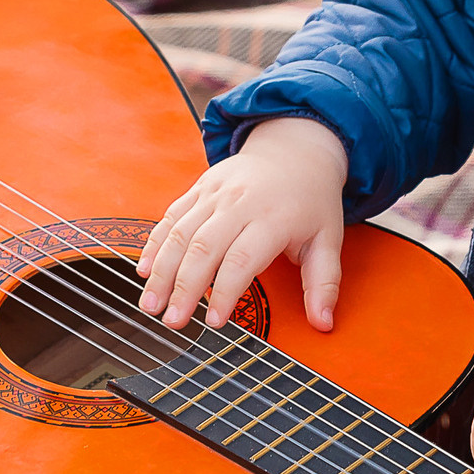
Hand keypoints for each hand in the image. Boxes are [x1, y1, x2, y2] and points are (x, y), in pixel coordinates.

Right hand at [136, 117, 348, 330]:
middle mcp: (240, 202)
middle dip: (184, 288)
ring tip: (151, 305)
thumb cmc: (311, 201)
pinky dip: (155, 243)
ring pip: (181, 233)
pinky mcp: (199, 187)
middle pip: (203, 249)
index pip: (241, 260)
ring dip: (162, 271)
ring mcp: (216, 192)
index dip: (224, 293)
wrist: (295, 149)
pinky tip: (145, 270)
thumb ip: (324, 283)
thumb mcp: (329, 239)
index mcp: (274, 218)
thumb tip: (324, 324)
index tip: (215, 323)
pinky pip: (172, 215)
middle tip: (173, 322)